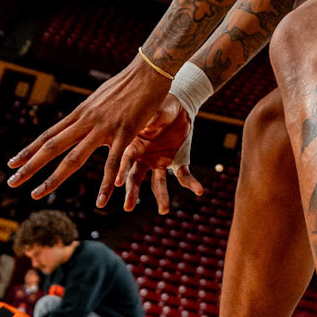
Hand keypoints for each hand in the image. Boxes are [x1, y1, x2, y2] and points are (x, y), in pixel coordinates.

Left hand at [7, 58, 171, 203]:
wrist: (148, 71)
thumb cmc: (128, 83)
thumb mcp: (101, 98)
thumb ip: (91, 112)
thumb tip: (83, 118)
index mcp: (80, 114)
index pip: (48, 135)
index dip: (28, 150)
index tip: (12, 163)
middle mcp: (86, 121)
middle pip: (51, 146)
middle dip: (30, 165)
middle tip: (11, 181)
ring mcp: (104, 127)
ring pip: (74, 157)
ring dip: (54, 178)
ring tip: (37, 195)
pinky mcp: (125, 131)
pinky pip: (113, 162)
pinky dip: (105, 182)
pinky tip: (101, 201)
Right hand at [113, 93, 203, 214]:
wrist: (177, 106)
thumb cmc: (159, 106)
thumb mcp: (153, 111)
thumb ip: (149, 118)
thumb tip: (144, 121)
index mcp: (134, 145)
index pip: (126, 160)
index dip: (122, 171)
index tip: (117, 183)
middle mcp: (145, 158)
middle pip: (136, 178)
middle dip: (132, 192)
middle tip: (128, 207)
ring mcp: (160, 162)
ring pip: (158, 183)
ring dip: (161, 196)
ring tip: (163, 210)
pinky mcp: (177, 162)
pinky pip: (184, 175)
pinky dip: (192, 183)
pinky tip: (200, 191)